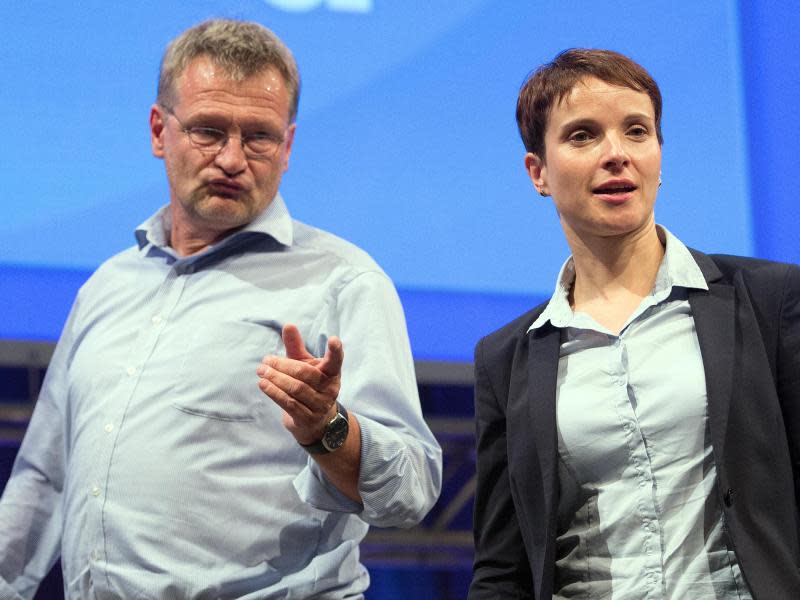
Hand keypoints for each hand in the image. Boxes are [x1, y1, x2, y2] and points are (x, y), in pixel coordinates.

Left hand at [257, 324, 343, 443]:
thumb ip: (296, 347)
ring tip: (261, 371)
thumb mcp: (304, 365)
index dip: (335, 351)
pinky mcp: (308, 418)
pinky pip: (289, 403)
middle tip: (266, 360)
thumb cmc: (308, 385)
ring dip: (275, 379)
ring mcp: (321, 406)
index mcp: (332, 373)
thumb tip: (288, 325)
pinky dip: (274, 392)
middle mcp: (330, 389)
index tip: (333, 339)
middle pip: (305, 374)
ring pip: (296, 389)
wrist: (313, 421)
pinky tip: (263, 385)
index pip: (336, 361)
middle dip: (283, 366)